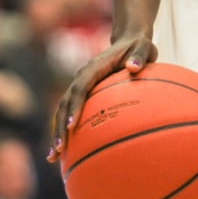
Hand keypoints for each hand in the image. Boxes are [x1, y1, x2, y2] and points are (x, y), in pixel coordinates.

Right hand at [47, 33, 156, 162]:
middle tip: (59, 149)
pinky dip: (65, 130)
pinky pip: (71, 111)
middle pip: (66, 102)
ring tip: (54, 157)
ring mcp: (81, 84)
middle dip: (60, 126)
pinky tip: (65, 153)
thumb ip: (140, 56)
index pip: (81, 87)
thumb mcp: (143, 46)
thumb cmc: (138, 46)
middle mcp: (83, 75)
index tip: (72, 126)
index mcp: (94, 67)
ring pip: (63, 109)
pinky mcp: (84, 93)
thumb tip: (134, 67)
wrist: (129, 41)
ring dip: (57, 131)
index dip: (75, 106)